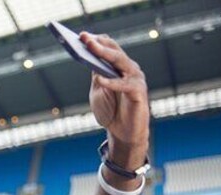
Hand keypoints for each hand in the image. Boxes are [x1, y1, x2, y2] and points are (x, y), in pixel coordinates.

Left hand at [81, 32, 149, 166]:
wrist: (122, 133)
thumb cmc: (110, 110)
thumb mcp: (98, 90)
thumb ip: (96, 75)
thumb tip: (90, 59)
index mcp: (119, 68)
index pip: (109, 49)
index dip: (96, 41)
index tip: (82, 35)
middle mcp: (129, 70)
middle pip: (114, 53)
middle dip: (98, 44)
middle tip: (85, 37)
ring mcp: (136, 80)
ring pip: (121, 63)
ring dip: (105, 55)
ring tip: (91, 49)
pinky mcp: (138, 93)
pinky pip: (125, 85)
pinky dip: (112, 82)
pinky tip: (100, 79)